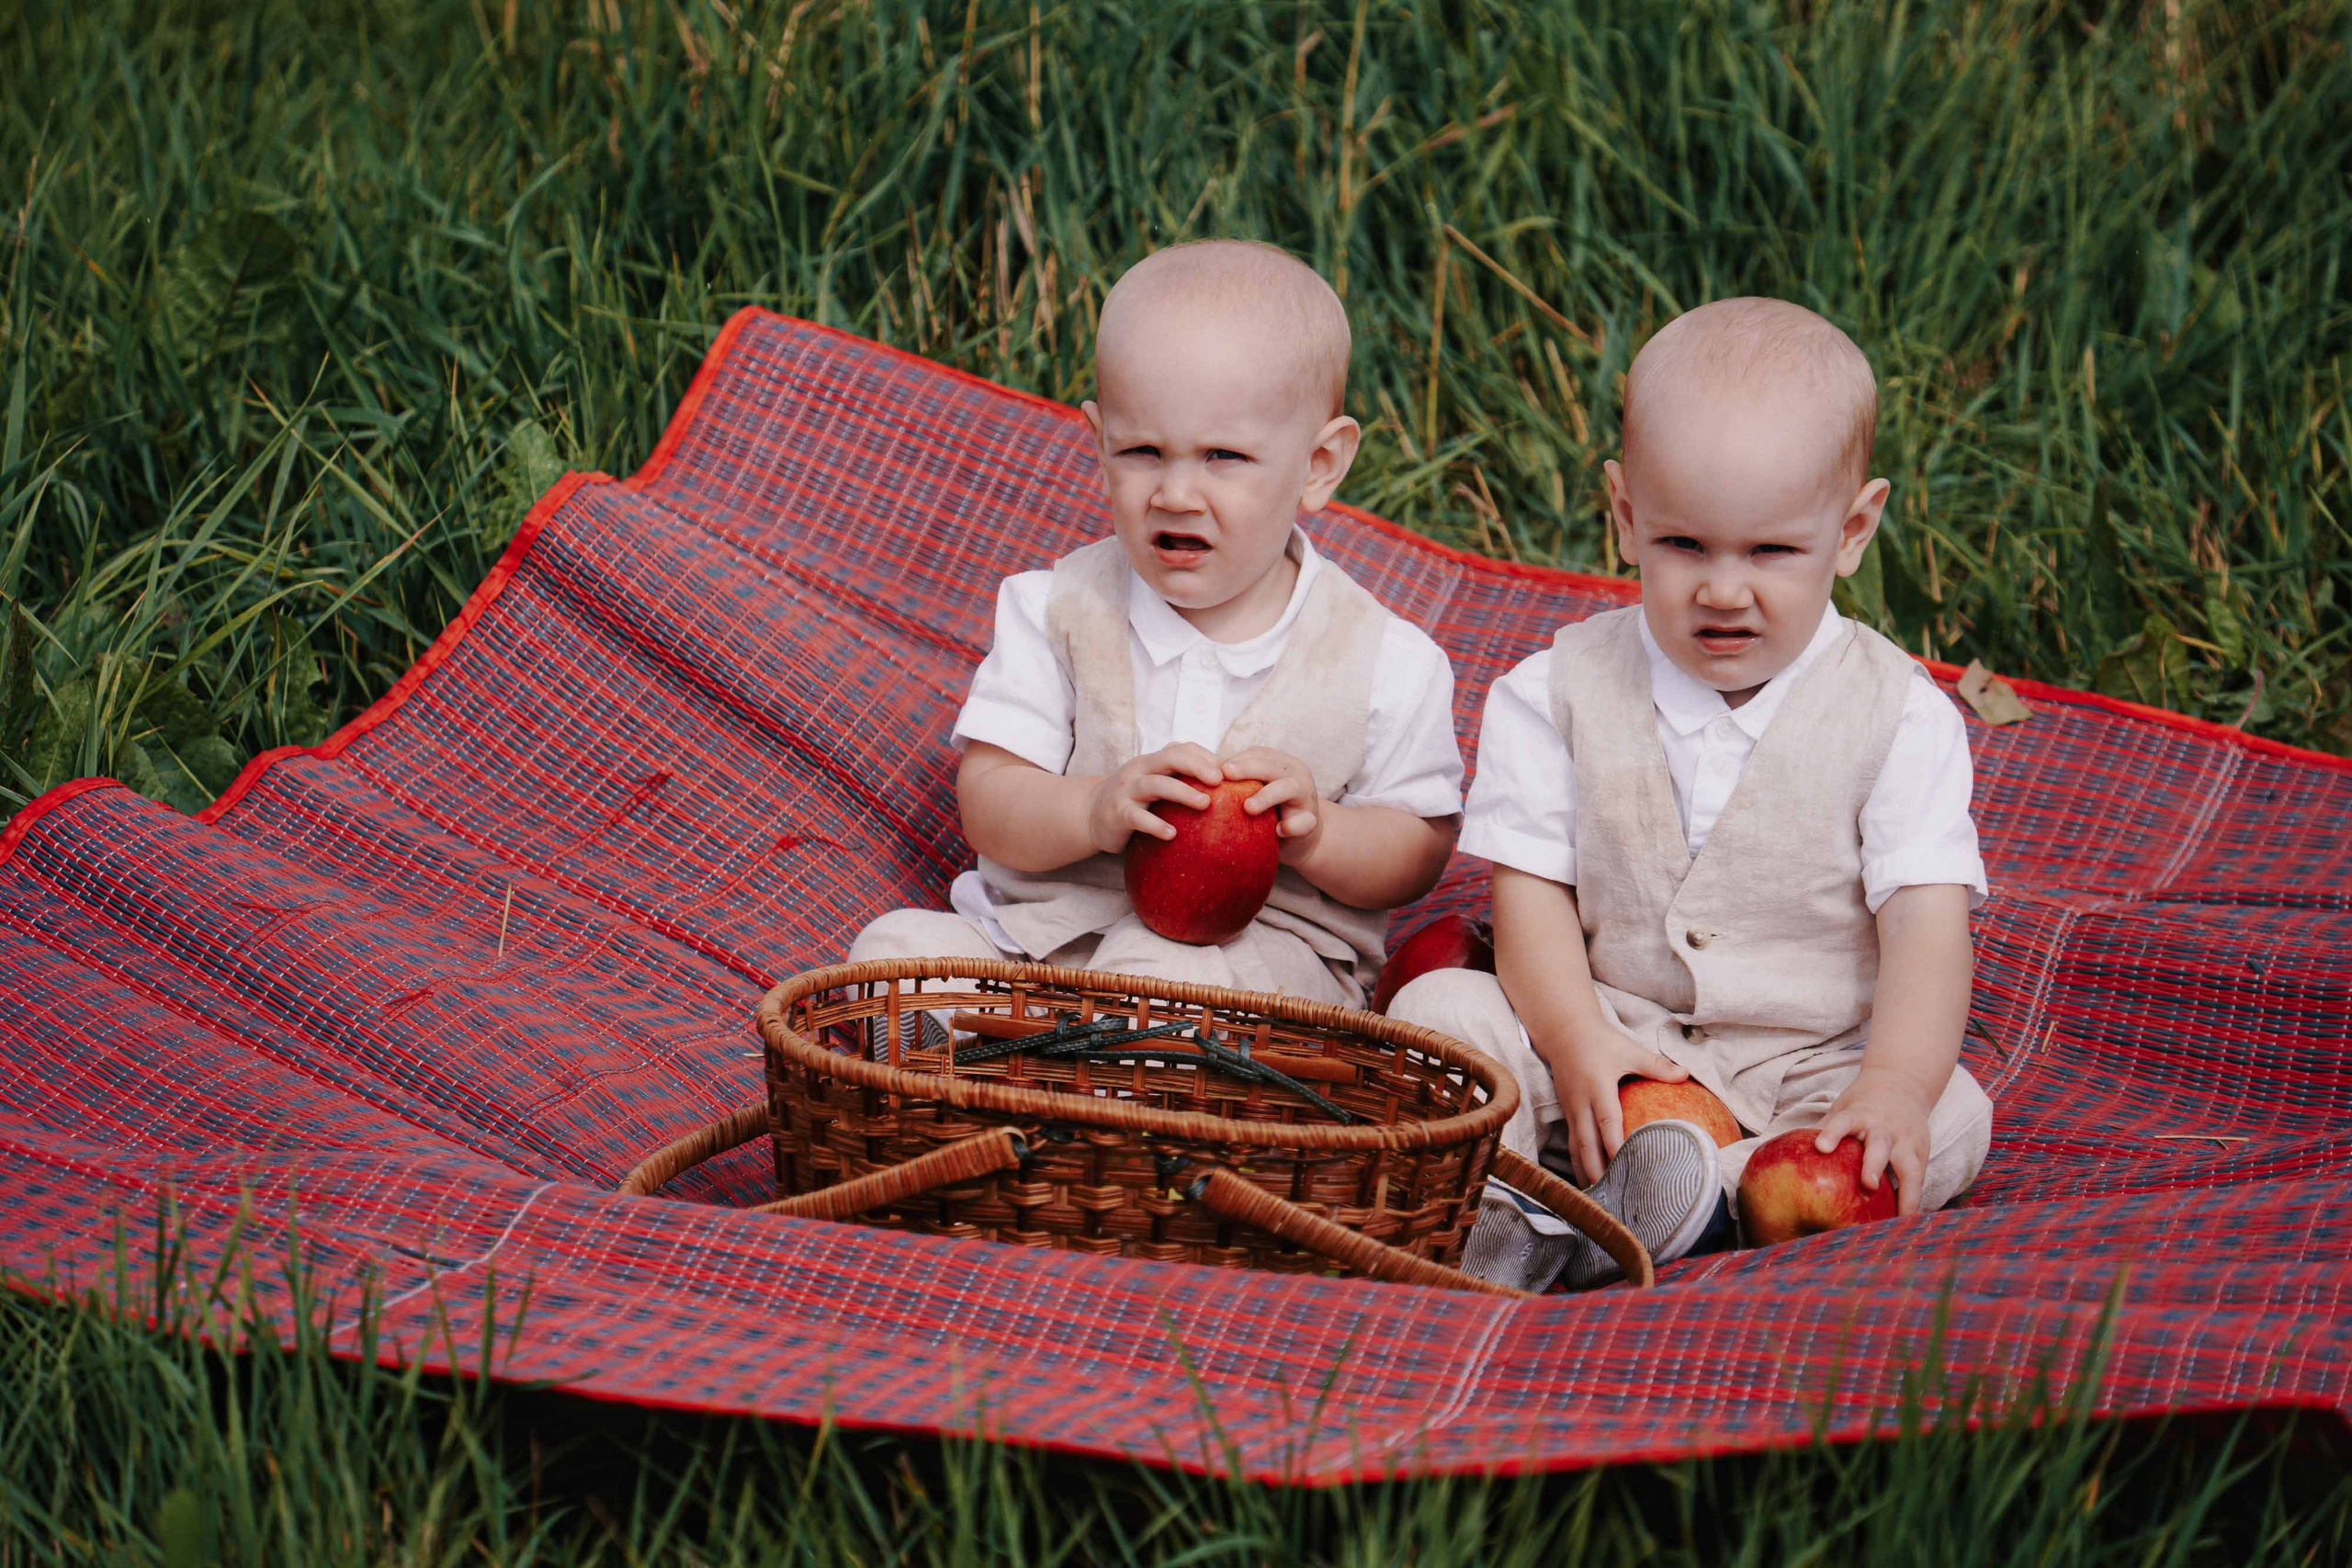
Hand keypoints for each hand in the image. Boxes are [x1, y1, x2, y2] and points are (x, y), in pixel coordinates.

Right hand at [1085, 744, 1221, 854]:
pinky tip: (1172, 834)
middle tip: (1219, 780)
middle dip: (1196, 767)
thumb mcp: (1155, 781)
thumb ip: (1180, 777)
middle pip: (1169, 759)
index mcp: (1151, 761)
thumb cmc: (1134, 800)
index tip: (1229, 770)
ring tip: (1205, 804)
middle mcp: (1138, 771)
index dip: (1205, 756)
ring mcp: (1126, 791)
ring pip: (1155, 785)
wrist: (1091, 815)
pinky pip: (1137, 818)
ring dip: (1182, 793)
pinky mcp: (1117, 814)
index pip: (1181, 749)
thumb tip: (1224, 780)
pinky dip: (1155, 825)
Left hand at [1217, 747, 1322, 863]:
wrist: (1300, 837)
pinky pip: (1304, 822)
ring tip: (1248, 808)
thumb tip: (1199, 775)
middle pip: (1271, 767)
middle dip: (1247, 769)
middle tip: (1225, 774)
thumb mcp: (1255, 790)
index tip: (1213, 767)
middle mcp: (1296, 774)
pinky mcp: (1311, 822)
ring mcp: (1306, 797)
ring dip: (1268, 796)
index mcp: (1280, 763)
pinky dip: (1292, 825)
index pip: (1258, 754)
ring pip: (1289, 788)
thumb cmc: (1269, 810)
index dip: (1236, 759)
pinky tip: (1279, 830)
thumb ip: (1238, 781)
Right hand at [1534, 1024, 1689, 1187]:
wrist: (1564, 1033)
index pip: (1607, 1121)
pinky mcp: (1567, 1113)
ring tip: (1598, 1198)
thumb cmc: (1601, 1042)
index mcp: (1598, 1088)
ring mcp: (1571, 1110)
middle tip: (1612, 1196)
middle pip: (1587, 1143)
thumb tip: (1685, 1074)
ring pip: (1576, 1147)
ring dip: (1585, 1172)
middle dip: (1597, 1170)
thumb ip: (1656, 1065)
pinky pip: (1572, 1143)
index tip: (1627, 1166)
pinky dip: (1578, 1163)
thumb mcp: (1629, 1049)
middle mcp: (1581, 1103)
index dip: (1615, 1145)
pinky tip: (1587, 1180)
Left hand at [1811, 1070, 1933, 1215]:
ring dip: (1906, 1192)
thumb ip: (1823, 1131)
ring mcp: (1906, 1140)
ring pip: (1909, 1166)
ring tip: (1900, 1217)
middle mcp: (1884, 1128)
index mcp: (1859, 1115)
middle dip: (1874, 1165)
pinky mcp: (1921, 1152)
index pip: (1843, 1121)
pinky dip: (1914, 1199)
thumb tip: (1784, 1154)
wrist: (1903, 1082)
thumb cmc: (1862, 1105)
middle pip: (1879, 1145)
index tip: (1821, 1148)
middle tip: (1867, 1184)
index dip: (1832, 1134)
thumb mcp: (1842, 1110)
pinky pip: (1919, 1178)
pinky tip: (1906, 1222)